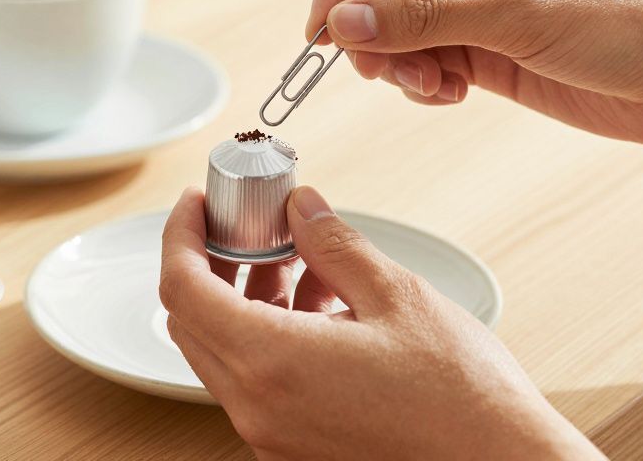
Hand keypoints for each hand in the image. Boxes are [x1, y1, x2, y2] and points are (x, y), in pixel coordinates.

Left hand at [160, 186, 602, 459]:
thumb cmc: (462, 399)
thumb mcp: (397, 296)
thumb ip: (334, 244)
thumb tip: (301, 208)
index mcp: (271, 365)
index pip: (182, 290)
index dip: (180, 236)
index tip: (196, 205)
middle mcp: (258, 409)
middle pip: (193, 322)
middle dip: (211, 263)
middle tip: (247, 224)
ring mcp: (273, 436)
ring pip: (226, 352)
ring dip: (245, 298)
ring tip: (298, 259)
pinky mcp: (296, 448)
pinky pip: (259, 382)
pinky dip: (271, 336)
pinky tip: (323, 305)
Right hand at [307, 0, 642, 144]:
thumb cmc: (625, 22)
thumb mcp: (516, 14)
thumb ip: (423, 16)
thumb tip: (343, 22)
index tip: (322, 31)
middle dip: (372, 30)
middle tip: (376, 70)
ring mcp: (480, 5)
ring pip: (401, 29)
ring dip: (398, 62)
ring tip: (431, 86)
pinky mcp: (489, 50)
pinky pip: (427, 61)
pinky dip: (424, 82)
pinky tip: (452, 93)